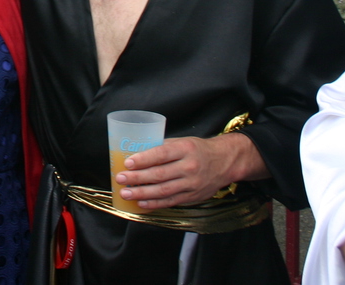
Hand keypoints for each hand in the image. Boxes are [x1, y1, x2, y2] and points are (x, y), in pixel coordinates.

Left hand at [115, 133, 267, 207]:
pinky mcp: (192, 197)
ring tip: (126, 193)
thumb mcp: (183, 142)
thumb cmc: (198, 150)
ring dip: (142, 193)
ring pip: (163, 190)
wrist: (224, 162)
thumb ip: (163, 148)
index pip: (161, 154)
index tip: (127, 163)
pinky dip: (155, 204)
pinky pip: (171, 201)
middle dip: (137, 178)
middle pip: (159, 174)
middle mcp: (189, 167)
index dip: (143, 159)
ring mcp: (191, 184)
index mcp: (185, 149)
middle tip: (120, 179)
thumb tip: (138, 154)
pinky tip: (141, 203)